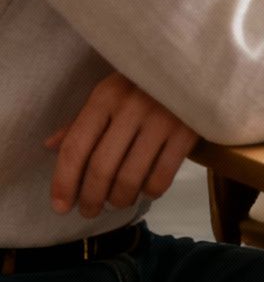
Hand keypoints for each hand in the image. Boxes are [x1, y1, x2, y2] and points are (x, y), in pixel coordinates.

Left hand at [46, 72, 197, 218]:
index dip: (64, 182)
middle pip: (102, 167)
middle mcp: (131, 107)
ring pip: (131, 176)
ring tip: (118, 203)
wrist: (195, 69)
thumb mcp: (110, 92)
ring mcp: (162, 120)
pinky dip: (151, 191)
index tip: (61, 207)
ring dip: (120, 199)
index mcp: (105, 97)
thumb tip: (50, 146)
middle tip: (89, 212)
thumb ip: (82, 121)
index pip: (76, 147)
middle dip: (92, 198)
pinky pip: (162, 175)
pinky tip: (146, 191)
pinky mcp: (187, 132)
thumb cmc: (146, 82)